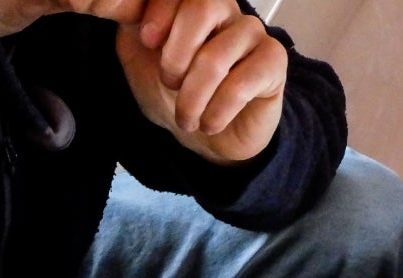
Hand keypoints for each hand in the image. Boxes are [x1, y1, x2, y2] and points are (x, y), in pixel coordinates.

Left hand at [113, 0, 287, 163]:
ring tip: (188, 119)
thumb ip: (132, 29)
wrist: (205, 138)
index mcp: (194, 4)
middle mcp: (227, 10)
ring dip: (193, 97)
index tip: (148, 43)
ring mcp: (253, 34)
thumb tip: (128, 8)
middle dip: (176, 55)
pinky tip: (210, 123)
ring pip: (217, 56)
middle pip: (203, 8)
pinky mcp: (274, 63)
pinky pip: (242, 83)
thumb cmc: (173, 95)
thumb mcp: (138, 59)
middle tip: (169, 84)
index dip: (160, 13)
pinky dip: (218, 110)